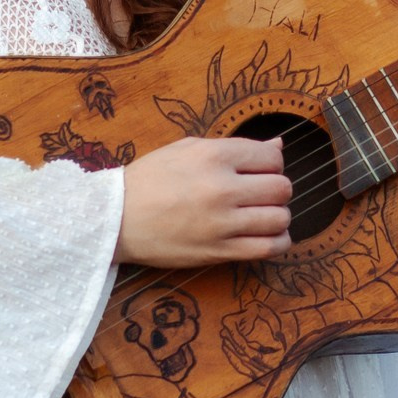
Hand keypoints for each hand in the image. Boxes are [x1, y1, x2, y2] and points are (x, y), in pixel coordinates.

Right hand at [115, 135, 295, 267]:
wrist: (116, 219)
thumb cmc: (149, 180)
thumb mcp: (187, 149)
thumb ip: (234, 147)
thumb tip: (278, 146)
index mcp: (214, 156)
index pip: (272, 158)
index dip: (271, 164)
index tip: (258, 172)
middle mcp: (222, 188)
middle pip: (281, 188)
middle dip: (276, 190)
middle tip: (260, 194)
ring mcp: (221, 223)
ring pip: (280, 218)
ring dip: (277, 216)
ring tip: (262, 215)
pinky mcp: (218, 251)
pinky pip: (268, 248)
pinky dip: (278, 241)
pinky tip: (267, 235)